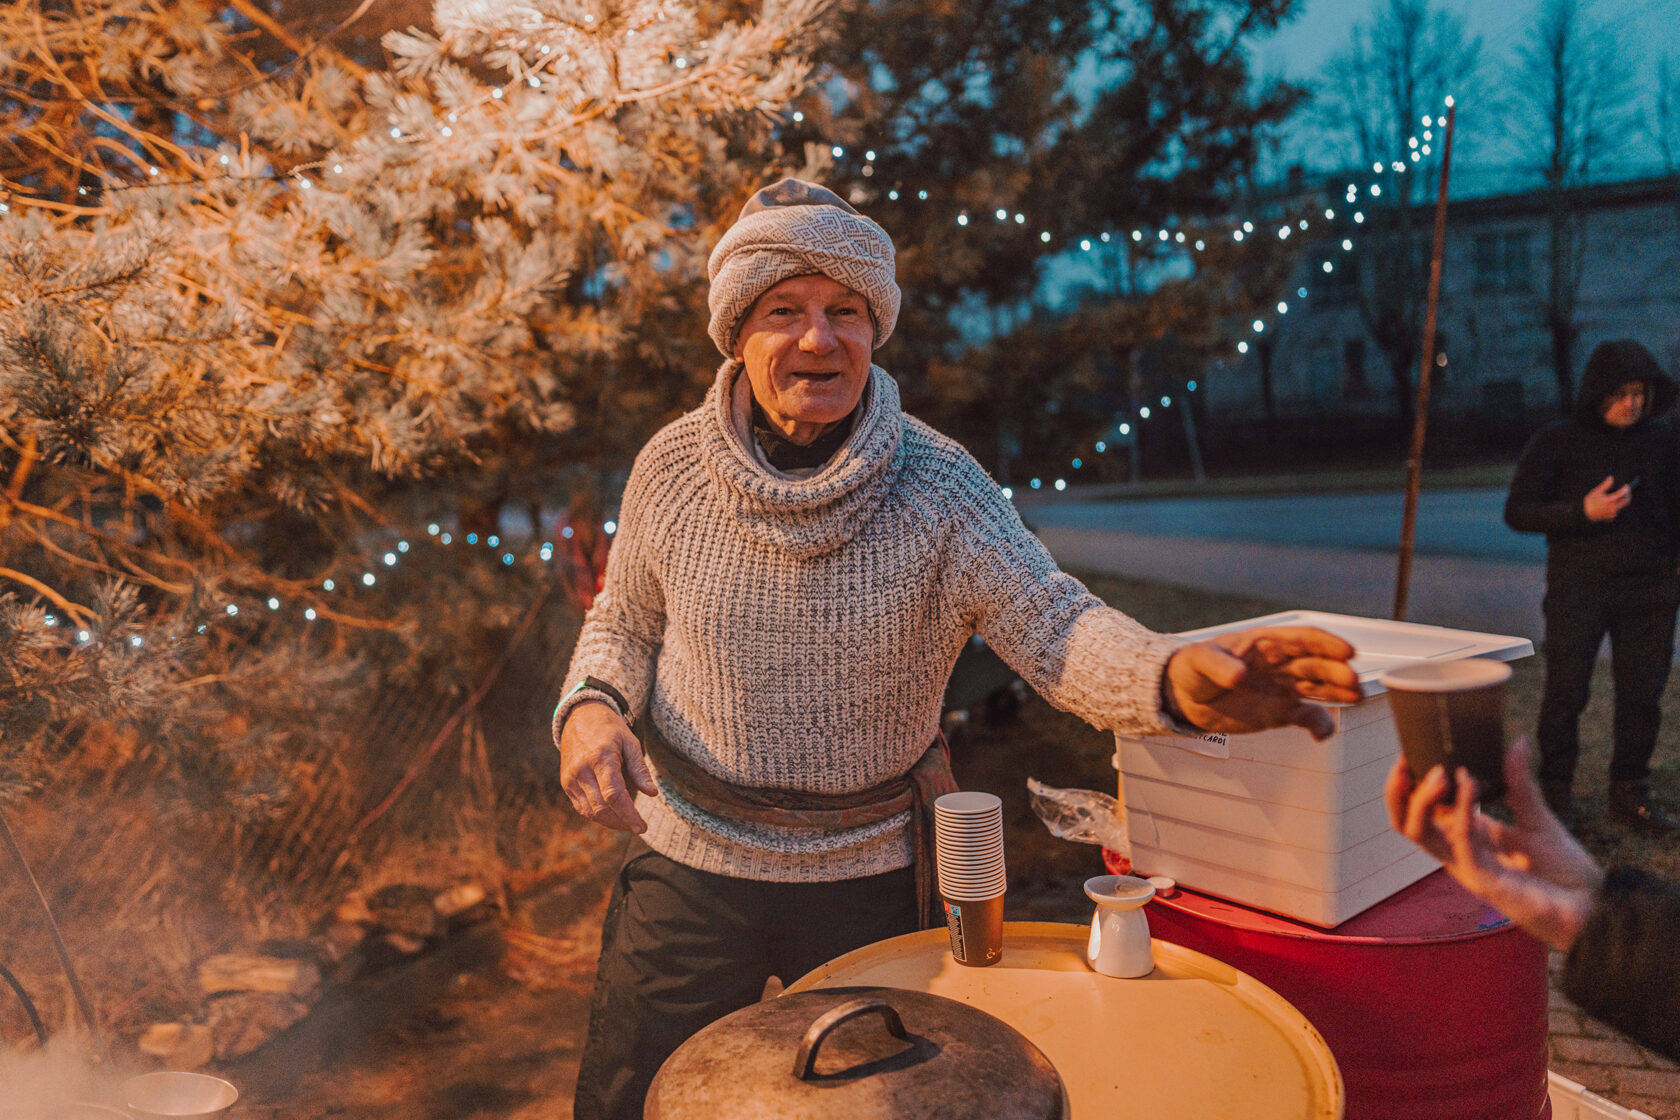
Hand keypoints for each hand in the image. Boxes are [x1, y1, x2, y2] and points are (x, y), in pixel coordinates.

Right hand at [558, 701, 658, 832]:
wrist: (580, 717)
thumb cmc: (610, 729)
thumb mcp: (630, 742)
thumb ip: (640, 769)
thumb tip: (652, 793)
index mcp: (600, 758)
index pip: (614, 795)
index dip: (628, 815)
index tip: (641, 827)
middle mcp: (582, 771)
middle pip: (601, 808)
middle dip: (622, 822)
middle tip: (639, 826)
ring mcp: (571, 778)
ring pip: (590, 812)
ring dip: (610, 822)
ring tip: (628, 823)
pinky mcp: (566, 783)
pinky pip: (581, 807)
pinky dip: (597, 815)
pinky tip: (612, 815)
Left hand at [1165, 625, 1359, 740]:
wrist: (1185, 697)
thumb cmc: (1193, 668)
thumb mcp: (1200, 661)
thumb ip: (1220, 666)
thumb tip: (1239, 674)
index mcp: (1266, 643)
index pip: (1303, 639)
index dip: (1326, 643)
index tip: (1346, 651)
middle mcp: (1281, 664)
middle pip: (1317, 664)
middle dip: (1337, 670)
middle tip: (1352, 680)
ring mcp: (1284, 688)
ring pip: (1320, 687)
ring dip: (1339, 691)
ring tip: (1357, 697)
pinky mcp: (1281, 712)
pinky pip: (1308, 716)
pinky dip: (1319, 725)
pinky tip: (1323, 734)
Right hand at [1384, 736, 1602, 951]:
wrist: (1593, 905)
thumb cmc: (1565, 870)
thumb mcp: (1538, 817)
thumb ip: (1520, 783)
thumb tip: (1517, 741)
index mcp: (1470, 835)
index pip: (1424, 809)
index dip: (1412, 782)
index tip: (1417, 748)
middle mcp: (1461, 850)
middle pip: (1408, 824)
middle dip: (1398, 792)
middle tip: (1406, 762)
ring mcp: (1467, 866)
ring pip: (1418, 835)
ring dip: (1421, 801)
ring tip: (1441, 774)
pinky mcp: (1482, 879)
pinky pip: (1460, 843)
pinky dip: (1462, 811)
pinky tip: (1472, 783)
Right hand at [1583, 475, 1630, 521]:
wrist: (1585, 514)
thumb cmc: (1590, 502)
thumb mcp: (1596, 492)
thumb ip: (1605, 485)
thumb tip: (1611, 478)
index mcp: (1610, 500)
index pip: (1622, 493)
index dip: (1626, 489)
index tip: (1626, 485)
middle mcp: (1613, 508)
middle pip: (1626, 500)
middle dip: (1628, 494)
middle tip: (1627, 490)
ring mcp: (1613, 513)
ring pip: (1622, 506)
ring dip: (1623, 500)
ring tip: (1620, 496)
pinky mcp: (1611, 517)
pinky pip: (1617, 510)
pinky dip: (1617, 506)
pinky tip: (1613, 503)